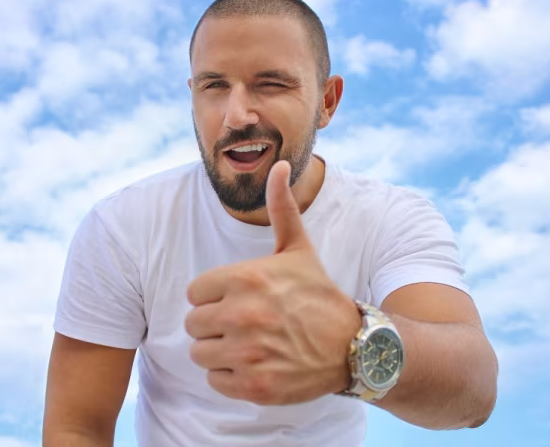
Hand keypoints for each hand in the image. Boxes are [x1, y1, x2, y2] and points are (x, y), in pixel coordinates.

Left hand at [184, 160, 361, 405]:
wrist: (354, 346)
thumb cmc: (319, 294)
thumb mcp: (298, 249)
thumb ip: (281, 207)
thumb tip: (279, 163)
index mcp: (245, 278)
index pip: (194, 292)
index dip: (215, 297)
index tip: (240, 300)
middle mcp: (242, 315)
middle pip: (194, 324)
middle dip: (215, 326)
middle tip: (246, 325)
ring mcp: (248, 353)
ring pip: (200, 354)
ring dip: (220, 352)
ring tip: (251, 345)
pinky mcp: (254, 386)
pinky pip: (214, 381)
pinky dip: (231, 377)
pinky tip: (257, 365)